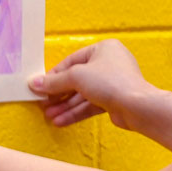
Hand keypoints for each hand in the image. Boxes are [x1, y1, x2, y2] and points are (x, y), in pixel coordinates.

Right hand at [29, 39, 156, 130]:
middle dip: (59, 94)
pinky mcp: (114, 101)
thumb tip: (33, 84)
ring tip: (50, 116)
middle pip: (77, 80)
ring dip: (66, 106)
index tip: (40, 86)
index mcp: (103, 49)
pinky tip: (61, 121)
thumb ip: (54, 81)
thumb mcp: (76, 76)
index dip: (54, 75)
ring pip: (83, 95)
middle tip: (43, 104)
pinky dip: (76, 112)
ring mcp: (112, 84)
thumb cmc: (110, 82)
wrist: (138, 107)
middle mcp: (109, 64)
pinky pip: (91, 105)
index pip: (71, 61)